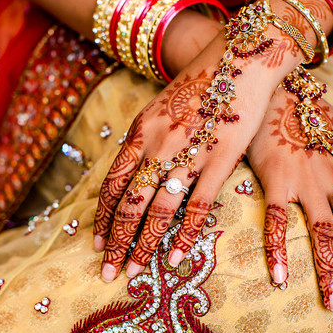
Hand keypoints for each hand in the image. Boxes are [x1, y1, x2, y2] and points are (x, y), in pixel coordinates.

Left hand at [91, 0, 332, 281]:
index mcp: (140, 133)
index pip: (113, 185)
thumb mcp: (158, 107)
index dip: (102, 218)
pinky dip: (183, 236)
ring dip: (141, 245)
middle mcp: (157, 146)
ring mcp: (188, 155)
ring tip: (131, 271)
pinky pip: (196, 207)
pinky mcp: (219, 161)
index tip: (94, 243)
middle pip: (129, 204)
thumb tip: (129, 168)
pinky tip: (173, 259)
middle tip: (105, 271)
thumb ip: (143, 139)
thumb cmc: (197, 85)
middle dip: (114, 241)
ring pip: (157, 210)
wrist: (238, 60)